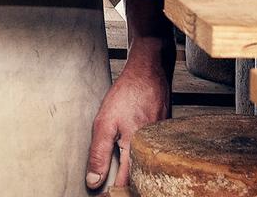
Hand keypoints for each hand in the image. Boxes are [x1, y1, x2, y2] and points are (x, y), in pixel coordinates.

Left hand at [84, 40, 170, 191]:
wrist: (149, 72)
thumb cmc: (128, 94)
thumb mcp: (104, 123)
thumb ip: (98, 153)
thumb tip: (93, 180)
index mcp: (135, 150)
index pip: (124, 184)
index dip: (112, 193)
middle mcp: (151, 150)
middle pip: (137, 179)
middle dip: (123, 185)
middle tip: (108, 188)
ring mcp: (160, 144)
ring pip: (145, 167)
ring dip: (132, 173)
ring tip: (118, 175)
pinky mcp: (163, 136)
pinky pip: (151, 154)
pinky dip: (140, 158)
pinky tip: (132, 155)